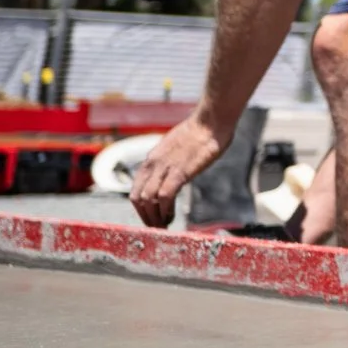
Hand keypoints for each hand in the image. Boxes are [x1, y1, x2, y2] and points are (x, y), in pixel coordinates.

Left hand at [128, 112, 230, 228]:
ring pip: (147, 200)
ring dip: (154, 217)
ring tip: (164, 226)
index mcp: (151, 160)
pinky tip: (171, 216)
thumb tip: (172, 174)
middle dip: (145, 217)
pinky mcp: (180, 172)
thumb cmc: (200, 132)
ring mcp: (165, 168)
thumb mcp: (176, 148)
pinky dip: (165, 210)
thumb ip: (170, 162)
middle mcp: (153, 165)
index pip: (136, 190)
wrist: (211, 121)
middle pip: (138, 198)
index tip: (152, 217)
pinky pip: (165, 196)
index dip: (141, 208)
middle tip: (157, 227)